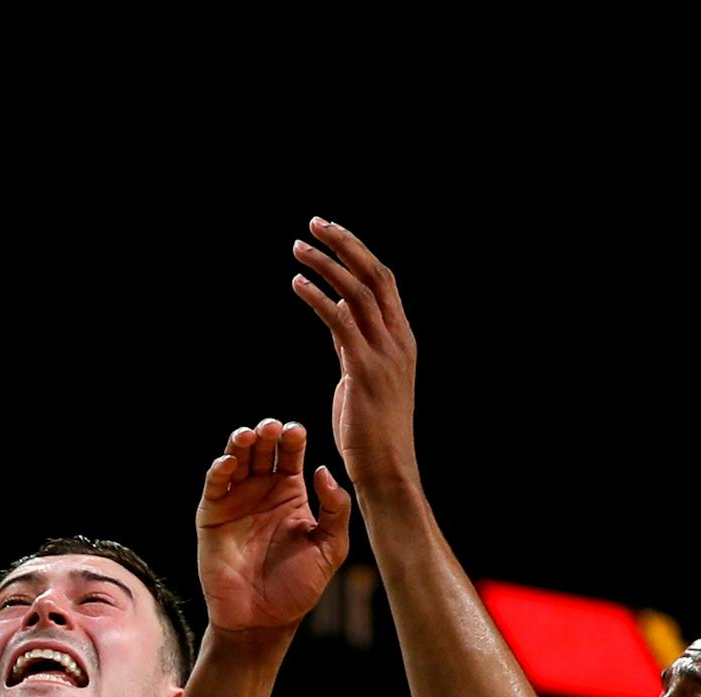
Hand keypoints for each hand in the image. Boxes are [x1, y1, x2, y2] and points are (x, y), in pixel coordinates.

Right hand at [196, 418, 352, 633]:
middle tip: (272, 428)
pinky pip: (214, 486)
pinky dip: (219, 469)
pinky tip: (229, 461)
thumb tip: (324, 470)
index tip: (296, 432)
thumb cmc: (299, 588)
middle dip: (266, 433)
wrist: (262, 621)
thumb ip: (335, 511)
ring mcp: (235, 502)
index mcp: (291, 493)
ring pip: (236, 460)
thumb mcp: (331, 549)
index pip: (292, 454)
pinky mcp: (212, 516)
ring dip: (240, 443)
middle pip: (262, 449)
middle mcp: (262, 491)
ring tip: (249, 435)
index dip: (293, 437)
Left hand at [291, 221, 419, 493]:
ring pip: (358, 292)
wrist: (387, 469)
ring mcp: (385, 354)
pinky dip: (319, 298)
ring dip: (327, 265)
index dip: (358, 252)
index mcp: (402, 338)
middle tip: (315, 223)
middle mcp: (398, 339)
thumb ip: (353, 344)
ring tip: (299, 248)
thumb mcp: (364, 377)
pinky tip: (297, 284)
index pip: (384, 281)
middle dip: (345, 244)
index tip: (331, 233)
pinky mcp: (364, 370)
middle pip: (375, 275)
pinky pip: (340, 323)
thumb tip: (337, 316)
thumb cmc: (372, 431)